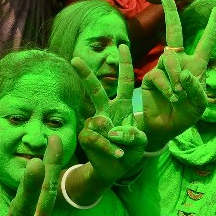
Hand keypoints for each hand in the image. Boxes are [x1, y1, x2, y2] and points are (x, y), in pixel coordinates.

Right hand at [72, 45, 147, 183]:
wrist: (116, 170)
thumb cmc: (130, 151)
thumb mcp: (141, 142)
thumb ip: (133, 134)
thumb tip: (112, 131)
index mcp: (122, 106)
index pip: (124, 81)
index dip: (125, 64)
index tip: (122, 45)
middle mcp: (106, 111)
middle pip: (95, 89)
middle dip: (85, 74)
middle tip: (75, 58)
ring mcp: (94, 124)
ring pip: (100, 122)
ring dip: (115, 138)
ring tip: (122, 149)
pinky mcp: (86, 137)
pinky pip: (95, 137)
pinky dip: (108, 147)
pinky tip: (117, 154)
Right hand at [141, 0, 215, 147]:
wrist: (166, 128)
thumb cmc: (187, 114)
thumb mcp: (200, 105)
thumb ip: (196, 89)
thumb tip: (184, 73)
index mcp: (196, 66)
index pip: (206, 42)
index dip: (212, 27)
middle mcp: (179, 63)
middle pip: (174, 33)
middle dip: (170, 13)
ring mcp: (163, 69)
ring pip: (171, 59)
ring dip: (178, 77)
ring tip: (180, 95)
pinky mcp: (151, 78)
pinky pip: (159, 75)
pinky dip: (169, 87)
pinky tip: (172, 96)